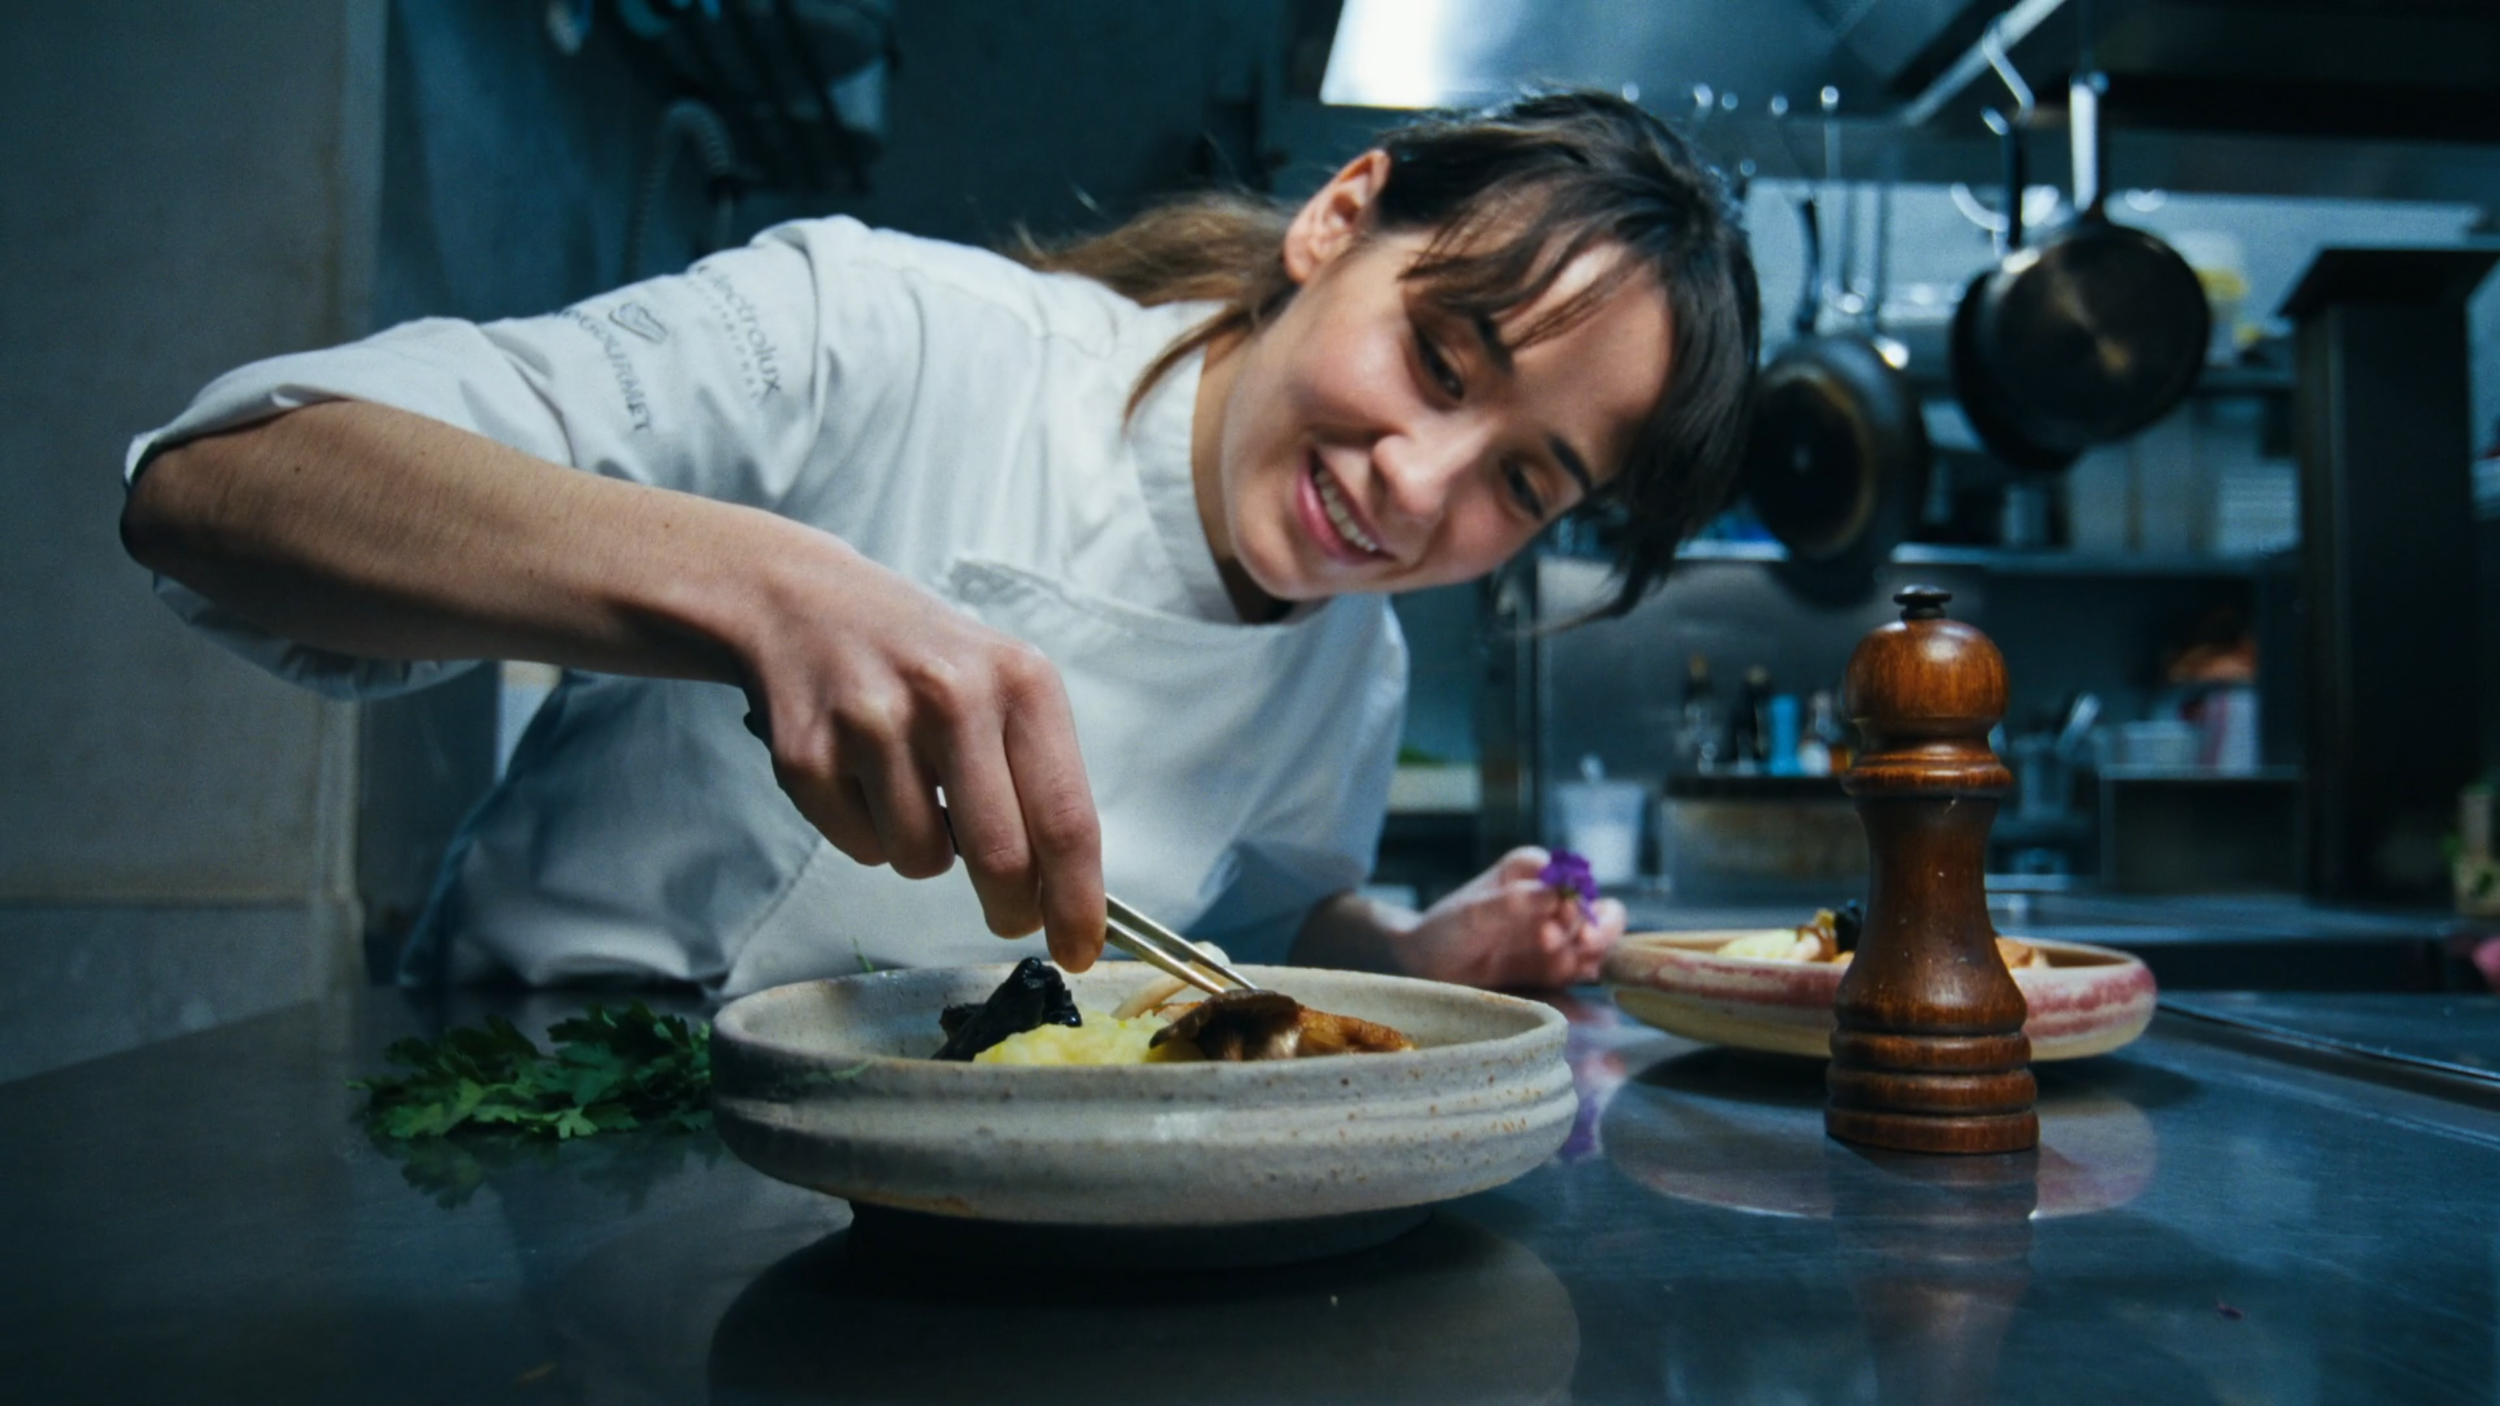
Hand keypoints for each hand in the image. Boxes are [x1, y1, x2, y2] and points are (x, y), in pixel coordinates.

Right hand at [740, 536, 1104, 968]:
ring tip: (910, 790)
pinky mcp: (808, 753)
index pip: (1066, 819)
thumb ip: (1038, 779)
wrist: (804, 605)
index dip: (1077, 901)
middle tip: (1008, 916)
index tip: (1081, 950)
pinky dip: (867, 833)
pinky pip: (859, 847)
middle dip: (1010, 909)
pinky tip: (860, 775)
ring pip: (922, 861)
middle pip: (1001, 858)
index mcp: (1020, 682)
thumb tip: (1062, 894)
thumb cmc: (925, 663)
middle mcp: (952, 696)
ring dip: (925, 853)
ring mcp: (874, 722)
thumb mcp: (1001, 689)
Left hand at [1395, 847, 1625, 988]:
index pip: (1566, 873)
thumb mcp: (1472, 914)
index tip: (1561, 911)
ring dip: (1593, 951)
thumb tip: (1555, 892)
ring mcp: (1557, 933)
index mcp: (1529, 872)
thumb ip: (1512, 903)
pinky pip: (1586, 967)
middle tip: (1583, 942)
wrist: (1426, 968)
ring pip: (1600, 938)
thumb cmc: (1445, 930)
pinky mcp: (1556, 965)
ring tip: (1563, 963)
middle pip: (1598, 906)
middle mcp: (1550, 900)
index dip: (1573, 892)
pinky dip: (1585, 971)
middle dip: (1599, 925)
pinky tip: (1567, 975)